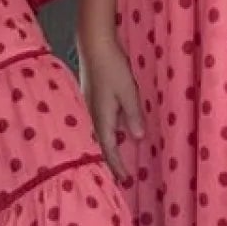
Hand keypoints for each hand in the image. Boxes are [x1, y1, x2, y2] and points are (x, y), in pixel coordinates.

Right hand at [78, 32, 143, 184]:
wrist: (93, 44)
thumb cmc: (112, 68)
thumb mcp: (128, 92)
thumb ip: (133, 116)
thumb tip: (137, 138)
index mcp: (101, 118)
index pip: (109, 149)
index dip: (117, 165)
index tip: (125, 180)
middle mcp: (92, 116)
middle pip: (100, 145)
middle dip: (109, 161)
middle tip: (119, 176)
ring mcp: (89, 106)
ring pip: (98, 134)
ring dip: (107, 147)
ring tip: (116, 158)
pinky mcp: (91, 97)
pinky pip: (98, 122)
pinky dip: (106, 132)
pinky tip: (114, 131)